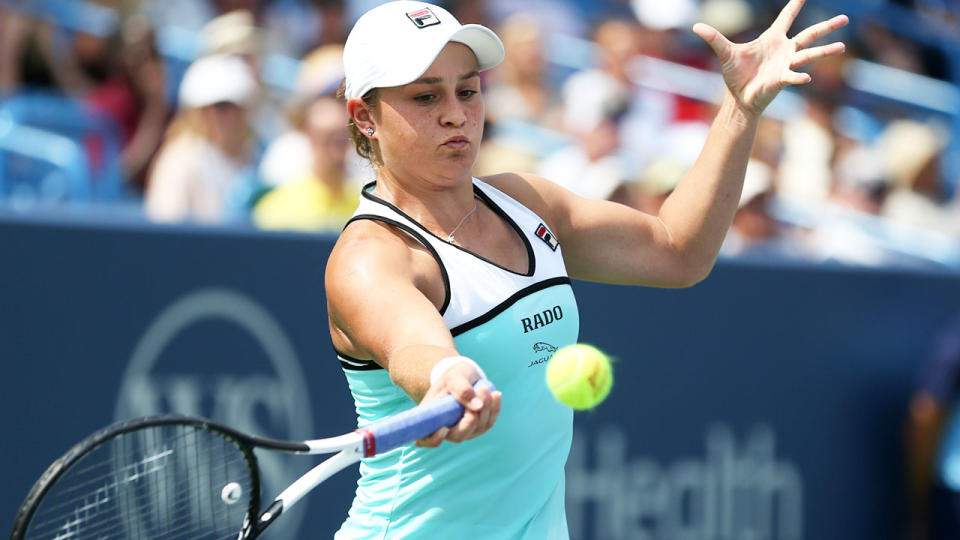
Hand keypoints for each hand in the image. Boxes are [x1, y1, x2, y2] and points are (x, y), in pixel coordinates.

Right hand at [415, 362, 500, 447]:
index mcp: (431, 418)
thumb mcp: (453, 377)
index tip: (444, 428)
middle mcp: (446, 429)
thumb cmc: (452, 377)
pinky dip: (494, 409)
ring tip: (484, 388)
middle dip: (470, 419)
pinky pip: (489, 422)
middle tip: (476, 396)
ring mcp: (463, 430)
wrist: (463, 376)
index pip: (426, 439)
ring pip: (477, 428)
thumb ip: (462, 389)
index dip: (434, 439)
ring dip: (485, 408)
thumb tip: (477, 406)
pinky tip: (496, 394)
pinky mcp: (478, 427)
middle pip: (458, 436)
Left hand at [693, 0, 847, 114]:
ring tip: (841, 46)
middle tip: (846, 18)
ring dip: (825, 50)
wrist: (740, 97)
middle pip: (810, 34)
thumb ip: (714, 38)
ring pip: (809, 54)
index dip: (794, 6)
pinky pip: (793, 76)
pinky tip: (805, 78)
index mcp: (772, 39)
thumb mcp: (725, 53)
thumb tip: (696, 26)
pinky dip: (797, 77)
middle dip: (827, 27)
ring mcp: (786, 64)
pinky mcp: (782, 79)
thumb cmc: (736, 75)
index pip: (785, 18)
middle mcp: (784, 50)